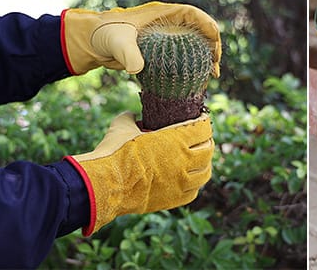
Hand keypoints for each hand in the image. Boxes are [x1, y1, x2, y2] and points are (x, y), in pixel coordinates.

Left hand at [62, 2, 220, 75]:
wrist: (92, 43)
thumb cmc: (104, 34)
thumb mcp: (116, 43)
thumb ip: (128, 54)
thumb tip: (138, 68)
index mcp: (160, 14)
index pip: (191, 14)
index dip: (207, 24)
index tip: (214, 40)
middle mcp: (166, 24)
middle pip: (198, 30)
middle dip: (211, 46)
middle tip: (215, 67)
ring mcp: (164, 38)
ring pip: (192, 44)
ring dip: (204, 58)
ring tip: (211, 77)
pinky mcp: (159, 51)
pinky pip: (181, 57)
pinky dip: (191, 67)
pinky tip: (194, 82)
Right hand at [65, 112, 213, 234]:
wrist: (107, 184)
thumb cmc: (115, 152)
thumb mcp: (123, 125)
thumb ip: (132, 117)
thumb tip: (134, 116)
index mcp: (176, 140)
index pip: (203, 127)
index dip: (203, 120)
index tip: (200, 117)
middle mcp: (184, 161)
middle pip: (209, 149)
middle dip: (207, 141)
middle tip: (202, 137)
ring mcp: (181, 182)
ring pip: (205, 172)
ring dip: (205, 163)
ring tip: (199, 159)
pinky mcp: (173, 199)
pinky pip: (194, 192)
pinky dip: (194, 184)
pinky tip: (188, 179)